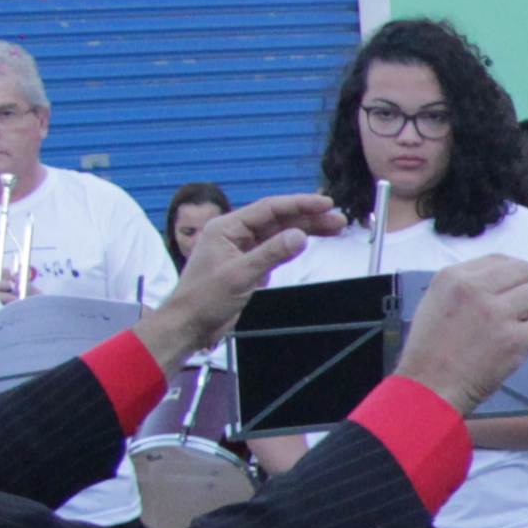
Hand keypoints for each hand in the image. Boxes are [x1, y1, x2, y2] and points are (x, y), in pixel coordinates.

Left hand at [137, 190, 349, 363]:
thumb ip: (271, 253)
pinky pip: (274, 249)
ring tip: (333, 229)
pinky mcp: (247, 265)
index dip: (299, 204)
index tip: (325, 204)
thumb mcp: (240, 275)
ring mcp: (241, 249)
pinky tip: (309, 242)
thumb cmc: (204, 299)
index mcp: (226, 227)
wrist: (188, 324)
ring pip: (278, 234)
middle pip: (277, 219)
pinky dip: (292, 246)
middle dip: (308, 218)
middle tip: (338, 219)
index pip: (269, 209)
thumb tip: (300, 236)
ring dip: (304, 231)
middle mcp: (234, 233)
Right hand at [386, 254, 527, 414]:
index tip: (518, 285)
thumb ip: (464, 287)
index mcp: (453, 277)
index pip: (498, 259)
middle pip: (523, 271)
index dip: (513, 273)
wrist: (427, 388)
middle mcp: (474, 289)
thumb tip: (500, 282)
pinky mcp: (511, 340)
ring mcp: (495, 314)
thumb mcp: (434, 303)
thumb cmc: (429, 352)